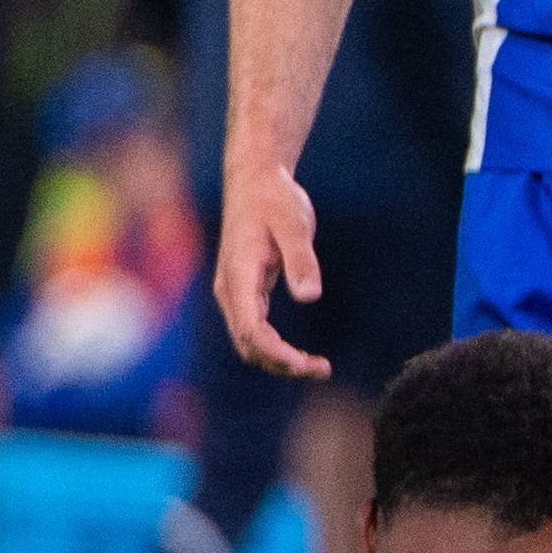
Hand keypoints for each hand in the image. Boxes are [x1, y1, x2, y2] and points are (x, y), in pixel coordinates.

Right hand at [214, 165, 330, 378]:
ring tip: (317, 367)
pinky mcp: (244, 291)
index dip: (276, 352)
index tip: (306, 363)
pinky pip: (254, 331)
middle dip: (281, 364)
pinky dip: (275, 348)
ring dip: (278, 360)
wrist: (255, 181)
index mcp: (239, 275)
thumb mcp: (295, 224)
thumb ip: (301, 259)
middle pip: (248, 344)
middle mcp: (230, 289)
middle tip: (321, 370)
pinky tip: (300, 354)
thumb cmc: (274, 200)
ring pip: (248, 342)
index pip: (251, 329)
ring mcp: (234, 292)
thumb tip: (309, 296)